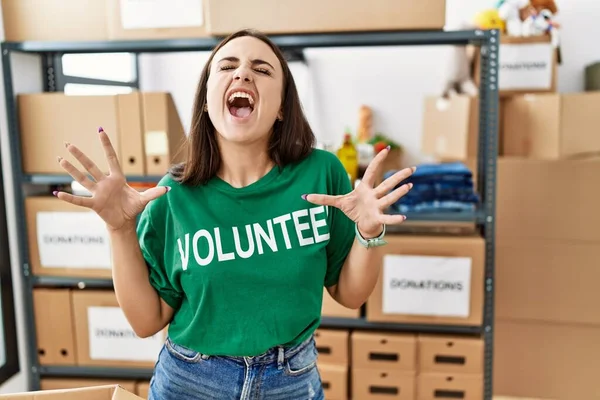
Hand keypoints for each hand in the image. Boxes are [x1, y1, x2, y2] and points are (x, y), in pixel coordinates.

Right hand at [54, 127, 168, 231]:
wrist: (125, 222)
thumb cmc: (132, 208)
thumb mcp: (144, 200)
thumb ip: (154, 193)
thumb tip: (169, 188)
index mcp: (117, 178)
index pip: (111, 158)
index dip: (106, 145)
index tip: (100, 131)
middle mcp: (104, 183)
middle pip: (91, 167)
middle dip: (80, 156)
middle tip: (68, 144)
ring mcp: (98, 193)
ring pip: (82, 180)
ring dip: (71, 170)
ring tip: (60, 159)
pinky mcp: (94, 204)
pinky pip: (80, 200)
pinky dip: (70, 198)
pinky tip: (58, 193)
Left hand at [303, 147, 414, 237]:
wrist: (361, 224)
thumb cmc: (353, 210)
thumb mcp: (337, 202)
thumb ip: (323, 198)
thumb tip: (304, 197)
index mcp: (365, 188)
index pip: (373, 172)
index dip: (378, 160)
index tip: (386, 149)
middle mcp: (375, 195)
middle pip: (387, 183)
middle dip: (399, 176)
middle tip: (412, 168)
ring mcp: (378, 206)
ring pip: (389, 197)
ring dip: (399, 192)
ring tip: (409, 185)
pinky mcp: (378, 217)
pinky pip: (387, 218)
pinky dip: (394, 219)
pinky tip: (403, 218)